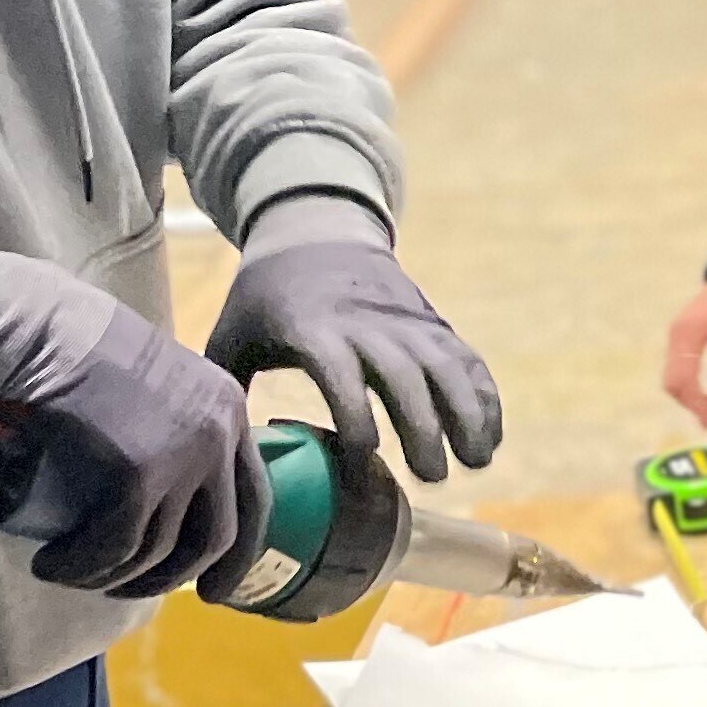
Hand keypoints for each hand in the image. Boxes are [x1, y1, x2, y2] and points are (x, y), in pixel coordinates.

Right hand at [0, 263, 269, 599]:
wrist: (41, 331)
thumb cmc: (80, 352)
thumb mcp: (153, 388)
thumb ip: (172, 434)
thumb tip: (162, 507)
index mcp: (229, 410)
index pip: (256, 499)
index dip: (240, 556)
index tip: (214, 592)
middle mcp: (220, 435)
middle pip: (216, 538)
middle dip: (174, 579)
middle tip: (127, 595)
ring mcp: (185, 455)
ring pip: (158, 551)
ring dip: (111, 577)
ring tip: (68, 572)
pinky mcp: (139, 474)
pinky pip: (115, 547)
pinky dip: (81, 567)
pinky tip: (51, 565)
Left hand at [204, 236, 501, 484]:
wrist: (315, 230)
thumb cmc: (264, 297)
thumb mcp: (232, 334)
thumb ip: (226, 391)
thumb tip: (215, 460)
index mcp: (313, 328)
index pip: (341, 370)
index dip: (357, 411)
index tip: (367, 456)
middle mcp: (367, 323)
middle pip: (406, 373)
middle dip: (424, 425)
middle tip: (432, 476)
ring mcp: (406, 322)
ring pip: (447, 366)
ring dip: (468, 413)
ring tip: (476, 461)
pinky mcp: (431, 324)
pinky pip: (465, 359)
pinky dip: (484, 397)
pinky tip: (490, 437)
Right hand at [663, 263, 706, 429]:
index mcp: (690, 332)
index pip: (684, 379)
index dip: (697, 404)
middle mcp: (676, 333)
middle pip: (672, 381)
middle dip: (691, 403)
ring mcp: (676, 333)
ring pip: (673, 376)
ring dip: (689, 396)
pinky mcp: (681, 335)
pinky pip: (678, 366)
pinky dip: (689, 384)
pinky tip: (706, 395)